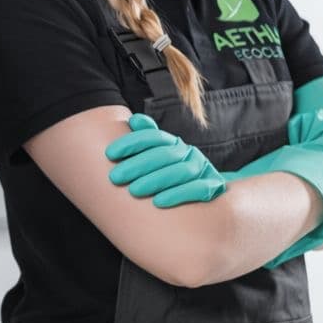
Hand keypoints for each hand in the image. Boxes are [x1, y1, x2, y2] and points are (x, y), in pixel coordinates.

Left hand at [105, 114, 226, 207]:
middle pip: (165, 154)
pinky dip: (178, 195)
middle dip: (137, 164)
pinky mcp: (213, 188)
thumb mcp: (157, 157)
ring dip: (155, 180)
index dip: (131, 142)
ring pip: (181, 171)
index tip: (109, 154)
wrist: (204, 193)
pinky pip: (198, 189)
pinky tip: (158, 202)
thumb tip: (135, 120)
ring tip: (133, 191)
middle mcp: (189, 153)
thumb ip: (146, 140)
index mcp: (174, 144)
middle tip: (115, 177)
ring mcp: (203, 169)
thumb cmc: (169, 175)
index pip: (153, 137)